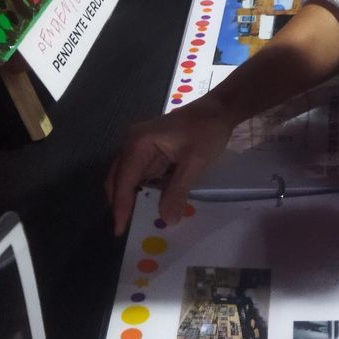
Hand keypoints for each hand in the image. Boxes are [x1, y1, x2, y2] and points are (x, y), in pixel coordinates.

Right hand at [105, 101, 236, 234]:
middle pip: (118, 179)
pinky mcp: (151, 152)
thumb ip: (178, 190)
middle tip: (126, 230)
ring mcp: (141, 147)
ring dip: (131, 198)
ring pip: (128, 179)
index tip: (119, 230)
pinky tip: (151, 206)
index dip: (120, 206)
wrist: (221, 109)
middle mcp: (133, 143)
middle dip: (120, 203)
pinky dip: (143, 191)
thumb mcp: (194, 162)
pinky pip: (142, 175)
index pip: (123, 180)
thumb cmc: (207, 130)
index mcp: (138, 142)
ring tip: (137, 222)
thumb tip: (167, 220)